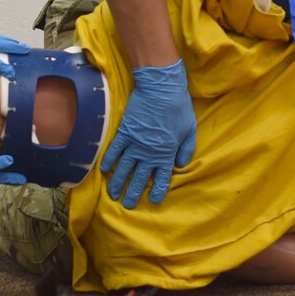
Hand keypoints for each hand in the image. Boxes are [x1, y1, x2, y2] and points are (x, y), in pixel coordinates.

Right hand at [99, 61, 198, 207]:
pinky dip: (109, 161)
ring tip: (113, 194)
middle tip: (127, 205)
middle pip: (140, 178)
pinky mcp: (124, 132)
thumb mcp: (190, 130)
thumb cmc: (179, 108)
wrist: (161, 90)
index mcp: (166, 154)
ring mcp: (135, 143)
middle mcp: (149, 153)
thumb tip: (181, 165)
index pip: (162, 179)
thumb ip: (186, 150)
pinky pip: (114, 150)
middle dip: (134, 193)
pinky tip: (104, 171)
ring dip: (118, 182)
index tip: (152, 201)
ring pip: (124, 168)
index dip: (157, 191)